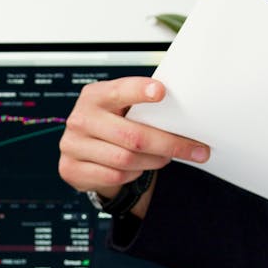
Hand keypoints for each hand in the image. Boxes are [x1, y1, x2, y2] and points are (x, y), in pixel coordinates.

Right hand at [58, 77, 208, 216]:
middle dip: (170, 144)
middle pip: (133, 136)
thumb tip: (185, 113)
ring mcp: (73, 145)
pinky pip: (115, 176)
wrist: (83, 150)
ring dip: (153, 161)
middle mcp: (81, 119)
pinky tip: (139, 167)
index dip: (139, 91)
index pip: (119, 91)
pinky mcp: (72, 169)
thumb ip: (142, 106)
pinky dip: (133, 174)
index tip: (161, 91)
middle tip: (196, 150)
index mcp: (95, 96)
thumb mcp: (121, 108)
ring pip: (127, 160)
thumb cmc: (111, 123)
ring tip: (165, 157)